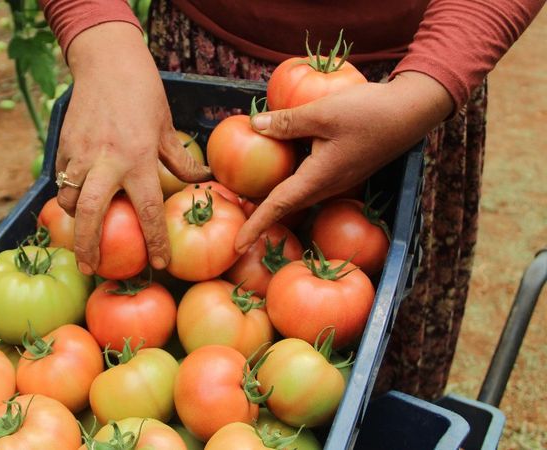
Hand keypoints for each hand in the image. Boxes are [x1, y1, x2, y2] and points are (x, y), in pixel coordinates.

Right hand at [58, 22, 209, 274]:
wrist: (107, 63)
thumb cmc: (143, 94)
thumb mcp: (166, 127)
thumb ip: (179, 160)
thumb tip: (203, 181)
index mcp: (139, 159)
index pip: (148, 210)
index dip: (155, 241)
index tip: (159, 264)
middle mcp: (107, 161)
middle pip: (91, 214)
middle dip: (88, 247)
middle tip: (91, 269)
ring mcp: (80, 155)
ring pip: (68, 199)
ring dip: (74, 221)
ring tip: (82, 235)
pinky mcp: (63, 147)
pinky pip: (62, 180)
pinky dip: (67, 193)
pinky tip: (74, 200)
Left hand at [234, 71, 453, 251]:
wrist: (412, 111)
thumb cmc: (369, 112)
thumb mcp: (322, 113)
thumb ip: (286, 122)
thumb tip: (253, 125)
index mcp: (318, 179)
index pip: (278, 207)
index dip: (256, 226)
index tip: (236, 246)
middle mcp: (326, 186)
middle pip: (284, 204)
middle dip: (258, 214)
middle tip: (231, 213)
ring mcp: (335, 179)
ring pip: (296, 192)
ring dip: (271, 197)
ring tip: (243, 193)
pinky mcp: (340, 169)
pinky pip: (307, 178)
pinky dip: (286, 176)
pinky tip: (275, 159)